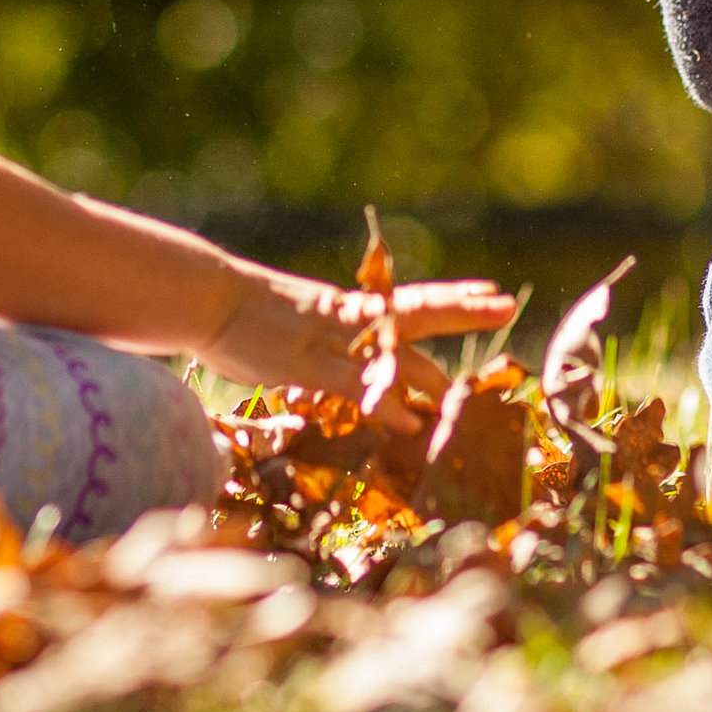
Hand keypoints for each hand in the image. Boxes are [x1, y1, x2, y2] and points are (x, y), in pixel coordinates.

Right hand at [199, 263, 516, 402]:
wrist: (205, 295)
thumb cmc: (247, 313)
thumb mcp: (299, 320)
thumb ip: (333, 340)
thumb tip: (362, 361)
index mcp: (348, 309)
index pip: (412, 299)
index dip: (454, 297)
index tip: (494, 290)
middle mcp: (347, 318)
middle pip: (415, 311)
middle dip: (462, 311)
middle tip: (507, 305)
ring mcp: (326, 340)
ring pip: (388, 350)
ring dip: (428, 373)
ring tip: (463, 389)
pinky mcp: (301, 364)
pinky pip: (349, 384)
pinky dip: (380, 402)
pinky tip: (406, 420)